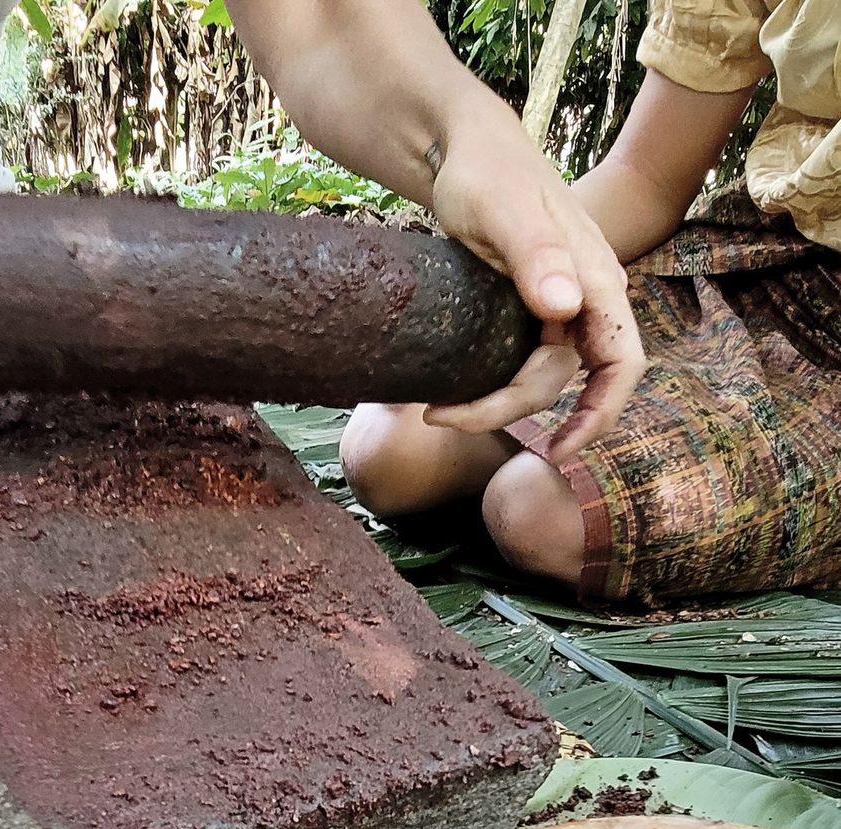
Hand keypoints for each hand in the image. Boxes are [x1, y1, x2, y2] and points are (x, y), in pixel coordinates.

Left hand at [422, 104, 644, 463]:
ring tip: (434, 409)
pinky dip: (486, 386)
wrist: (463, 151)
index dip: (599, 413)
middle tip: (440, 417)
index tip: (560, 450)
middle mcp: (584, 300)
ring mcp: (556, 309)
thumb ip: (536, 253)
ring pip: (534, 380)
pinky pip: (514, 365)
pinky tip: (448, 395)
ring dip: (490, 404)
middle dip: (508, 409)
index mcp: (596, 279)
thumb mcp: (503, 208)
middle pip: (562, 383)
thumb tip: (567, 308)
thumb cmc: (486, 170)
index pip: (622, 362)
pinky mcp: (525, 313)